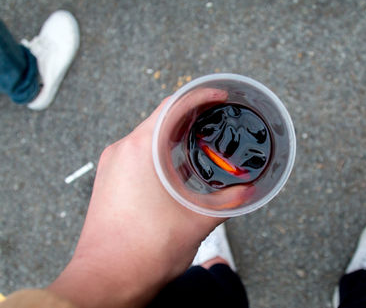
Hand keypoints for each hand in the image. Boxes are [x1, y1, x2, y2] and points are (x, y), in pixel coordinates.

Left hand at [48, 89, 248, 307]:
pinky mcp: (111, 181)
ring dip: (176, 137)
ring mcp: (113, 166)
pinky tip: (180, 169)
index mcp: (140, 150)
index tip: (220, 94)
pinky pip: (139, 155)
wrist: (105, 283)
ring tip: (203, 144)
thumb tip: (248, 192)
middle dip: (192, 116)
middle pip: (160, 118)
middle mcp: (122, 151)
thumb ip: (228, 202)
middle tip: (218, 119)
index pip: (173, 105)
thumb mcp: (197, 222)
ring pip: (149, 137)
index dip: (201, 95)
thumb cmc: (141, 253)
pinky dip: (162, 154)